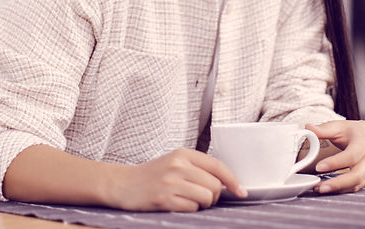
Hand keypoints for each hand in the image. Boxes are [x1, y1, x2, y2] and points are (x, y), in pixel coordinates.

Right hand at [106, 147, 245, 211]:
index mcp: (183, 153)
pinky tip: (176, 205)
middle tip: (200, 197)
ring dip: (201, 204)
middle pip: (214, 185)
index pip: (218, 166)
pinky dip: (189, 210)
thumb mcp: (174, 162)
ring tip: (187, 200)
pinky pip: (191, 209)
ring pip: (206, 198)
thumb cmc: (152, 175)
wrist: (122, 184)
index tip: (241, 192)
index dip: (233, 181)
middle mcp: (178, 165)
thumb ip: (197, 168)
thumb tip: (225, 184)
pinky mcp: (164, 199)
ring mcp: (171, 182)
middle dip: (213, 196)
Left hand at [306, 120, 364, 192]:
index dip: (335, 163)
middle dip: (338, 184)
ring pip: (356, 184)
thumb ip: (323, 129)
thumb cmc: (352, 132)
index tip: (318, 167)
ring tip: (320, 189)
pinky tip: (328, 189)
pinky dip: (342, 190)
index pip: (351, 156)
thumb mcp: (339, 126)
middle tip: (320, 187)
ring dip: (338, 189)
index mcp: (363, 143)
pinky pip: (356, 187)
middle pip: (357, 176)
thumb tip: (308, 128)